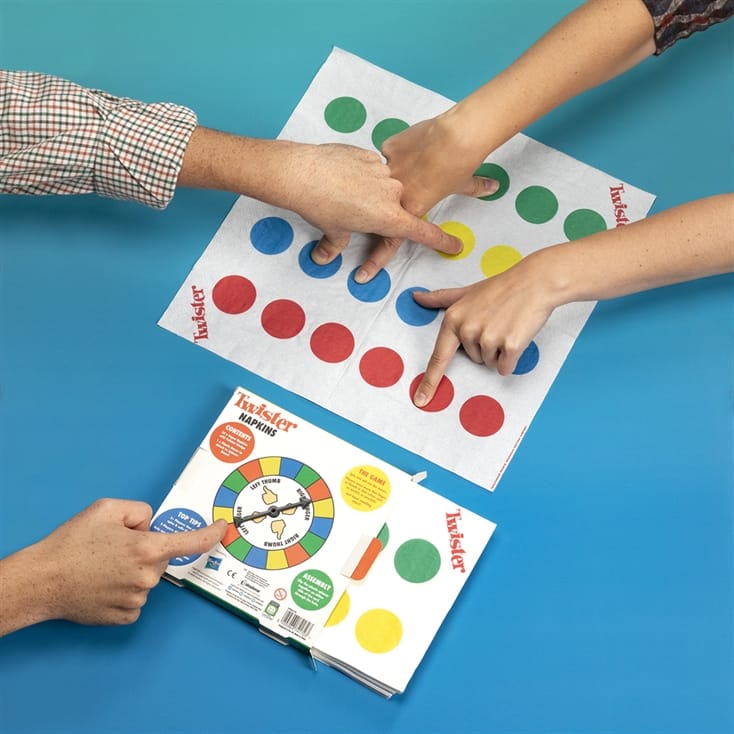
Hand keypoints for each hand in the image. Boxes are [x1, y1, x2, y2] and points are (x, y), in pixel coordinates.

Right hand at [26, 499, 225, 626]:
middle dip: (145, 549)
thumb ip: (140, 511)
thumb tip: (151, 525)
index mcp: (147, 548)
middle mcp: (147, 577)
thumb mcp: (107, 509)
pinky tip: (103, 585)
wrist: (42, 581)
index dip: (210, 534)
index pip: (190, 542)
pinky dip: (125, 590)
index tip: (222, 530)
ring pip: (147, 578)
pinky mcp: (124, 616)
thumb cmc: (72, 543)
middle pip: (160, 557)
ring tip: (101, 567)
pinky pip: (136, 598)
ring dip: (133, 570)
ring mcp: (137, 599)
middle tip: (113, 548)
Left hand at [283, 141, 465, 266]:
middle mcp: (393, 194)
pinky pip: (370, 169)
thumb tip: (324, 257)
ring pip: (383, 187)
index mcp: (390, 217)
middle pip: (397, 208)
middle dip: (379, 215)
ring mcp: (382, 171)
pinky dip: (359, 175)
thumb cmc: (321, 205)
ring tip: (338, 196)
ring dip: (367, 194)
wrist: (302, 172)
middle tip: (351, 213)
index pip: (423, 232)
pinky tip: (339, 178)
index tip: (455, 246)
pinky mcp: (369, 155)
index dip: (441, 241)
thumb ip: (335, 245)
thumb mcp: (333, 231)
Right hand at [349, 112, 498, 282]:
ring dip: (379, 180)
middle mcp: (395, 194)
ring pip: (379, 178)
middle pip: (375, 212)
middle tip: (355, 225)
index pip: (391, 243)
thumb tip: (491, 188)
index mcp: (411, 209)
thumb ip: (474, 188)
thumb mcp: (465, 183)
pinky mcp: (388, 148)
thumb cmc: (460, 165)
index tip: (366, 274)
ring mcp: (388, 170)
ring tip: (385, 172)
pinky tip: (407, 145)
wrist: (454, 137)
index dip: (377, 261)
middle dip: (363, 219)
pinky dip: (396, 151)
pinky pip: (387, 152)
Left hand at [412, 253, 556, 406]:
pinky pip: (505, 367)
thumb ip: (441, 299)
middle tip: (497, 322)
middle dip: (486, 346)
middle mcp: (468, 330)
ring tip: (507, 325)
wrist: (535, 282)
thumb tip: (416, 297)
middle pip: (473, 359)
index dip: (429, 381)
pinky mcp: (511, 345)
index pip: (439, 357)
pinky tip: (517, 335)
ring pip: (490, 363)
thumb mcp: (467, 292)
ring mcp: (489, 338)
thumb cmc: (501, 288)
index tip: (421, 401)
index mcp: (453, 319)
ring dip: (500, 351)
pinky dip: (512, 358)